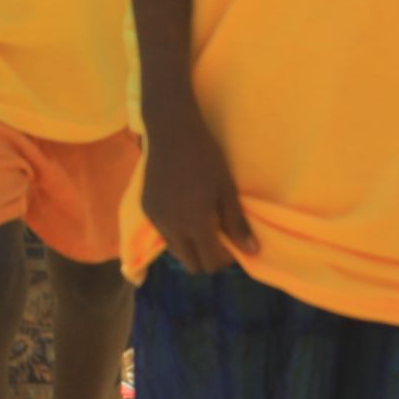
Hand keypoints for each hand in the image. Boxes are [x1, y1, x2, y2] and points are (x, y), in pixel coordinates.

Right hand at [140, 114, 256, 274]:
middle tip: (219, 238)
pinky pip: (163, 234)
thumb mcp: (227, 190)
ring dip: (191, 248)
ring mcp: (156, 219)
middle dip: (208, 259)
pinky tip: (184, 212)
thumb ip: (237, 224)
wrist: (171, 132)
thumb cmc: (206, 158)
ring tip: (201, 226)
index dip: (226, 259)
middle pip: (192, 265)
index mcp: (195, 224)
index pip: (211, 262)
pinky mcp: (147, 209)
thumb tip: (252, 252)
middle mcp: (172, 228)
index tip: (233, 244)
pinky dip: (176, 233)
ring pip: (176, 252)